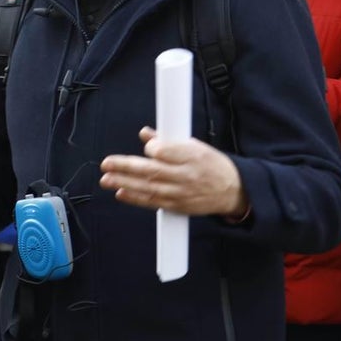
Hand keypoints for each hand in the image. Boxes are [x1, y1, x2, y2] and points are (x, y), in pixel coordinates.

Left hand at [99, 127, 247, 216]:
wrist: (233, 191)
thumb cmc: (212, 165)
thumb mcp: (196, 146)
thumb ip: (169, 141)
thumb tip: (146, 135)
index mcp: (192, 156)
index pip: (166, 151)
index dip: (152, 148)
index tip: (146, 146)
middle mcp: (186, 175)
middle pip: (152, 171)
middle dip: (126, 167)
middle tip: (107, 164)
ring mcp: (181, 193)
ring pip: (149, 188)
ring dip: (125, 183)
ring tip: (107, 179)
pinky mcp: (177, 206)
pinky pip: (153, 202)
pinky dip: (135, 199)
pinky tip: (120, 193)